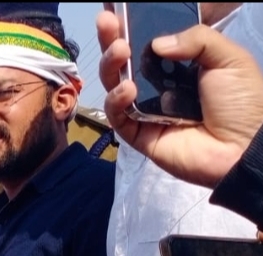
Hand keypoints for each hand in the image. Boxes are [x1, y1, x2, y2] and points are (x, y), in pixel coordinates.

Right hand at [97, 12, 262, 187]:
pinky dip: (117, 100)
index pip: (148, 44)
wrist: (244, 146)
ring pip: (114, 84)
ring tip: (119, 52)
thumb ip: (196, 39)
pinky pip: (118, 115)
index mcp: (179, 65)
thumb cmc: (242, 101)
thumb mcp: (229, 58)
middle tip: (106, 23)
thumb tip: (157, 43)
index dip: (130, 28)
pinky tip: (128, 89)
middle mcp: (158, 85)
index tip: (115, 13)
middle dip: (111, 41)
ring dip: (111, 65)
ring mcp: (146, 109)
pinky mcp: (138, 133)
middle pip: (125, 61)